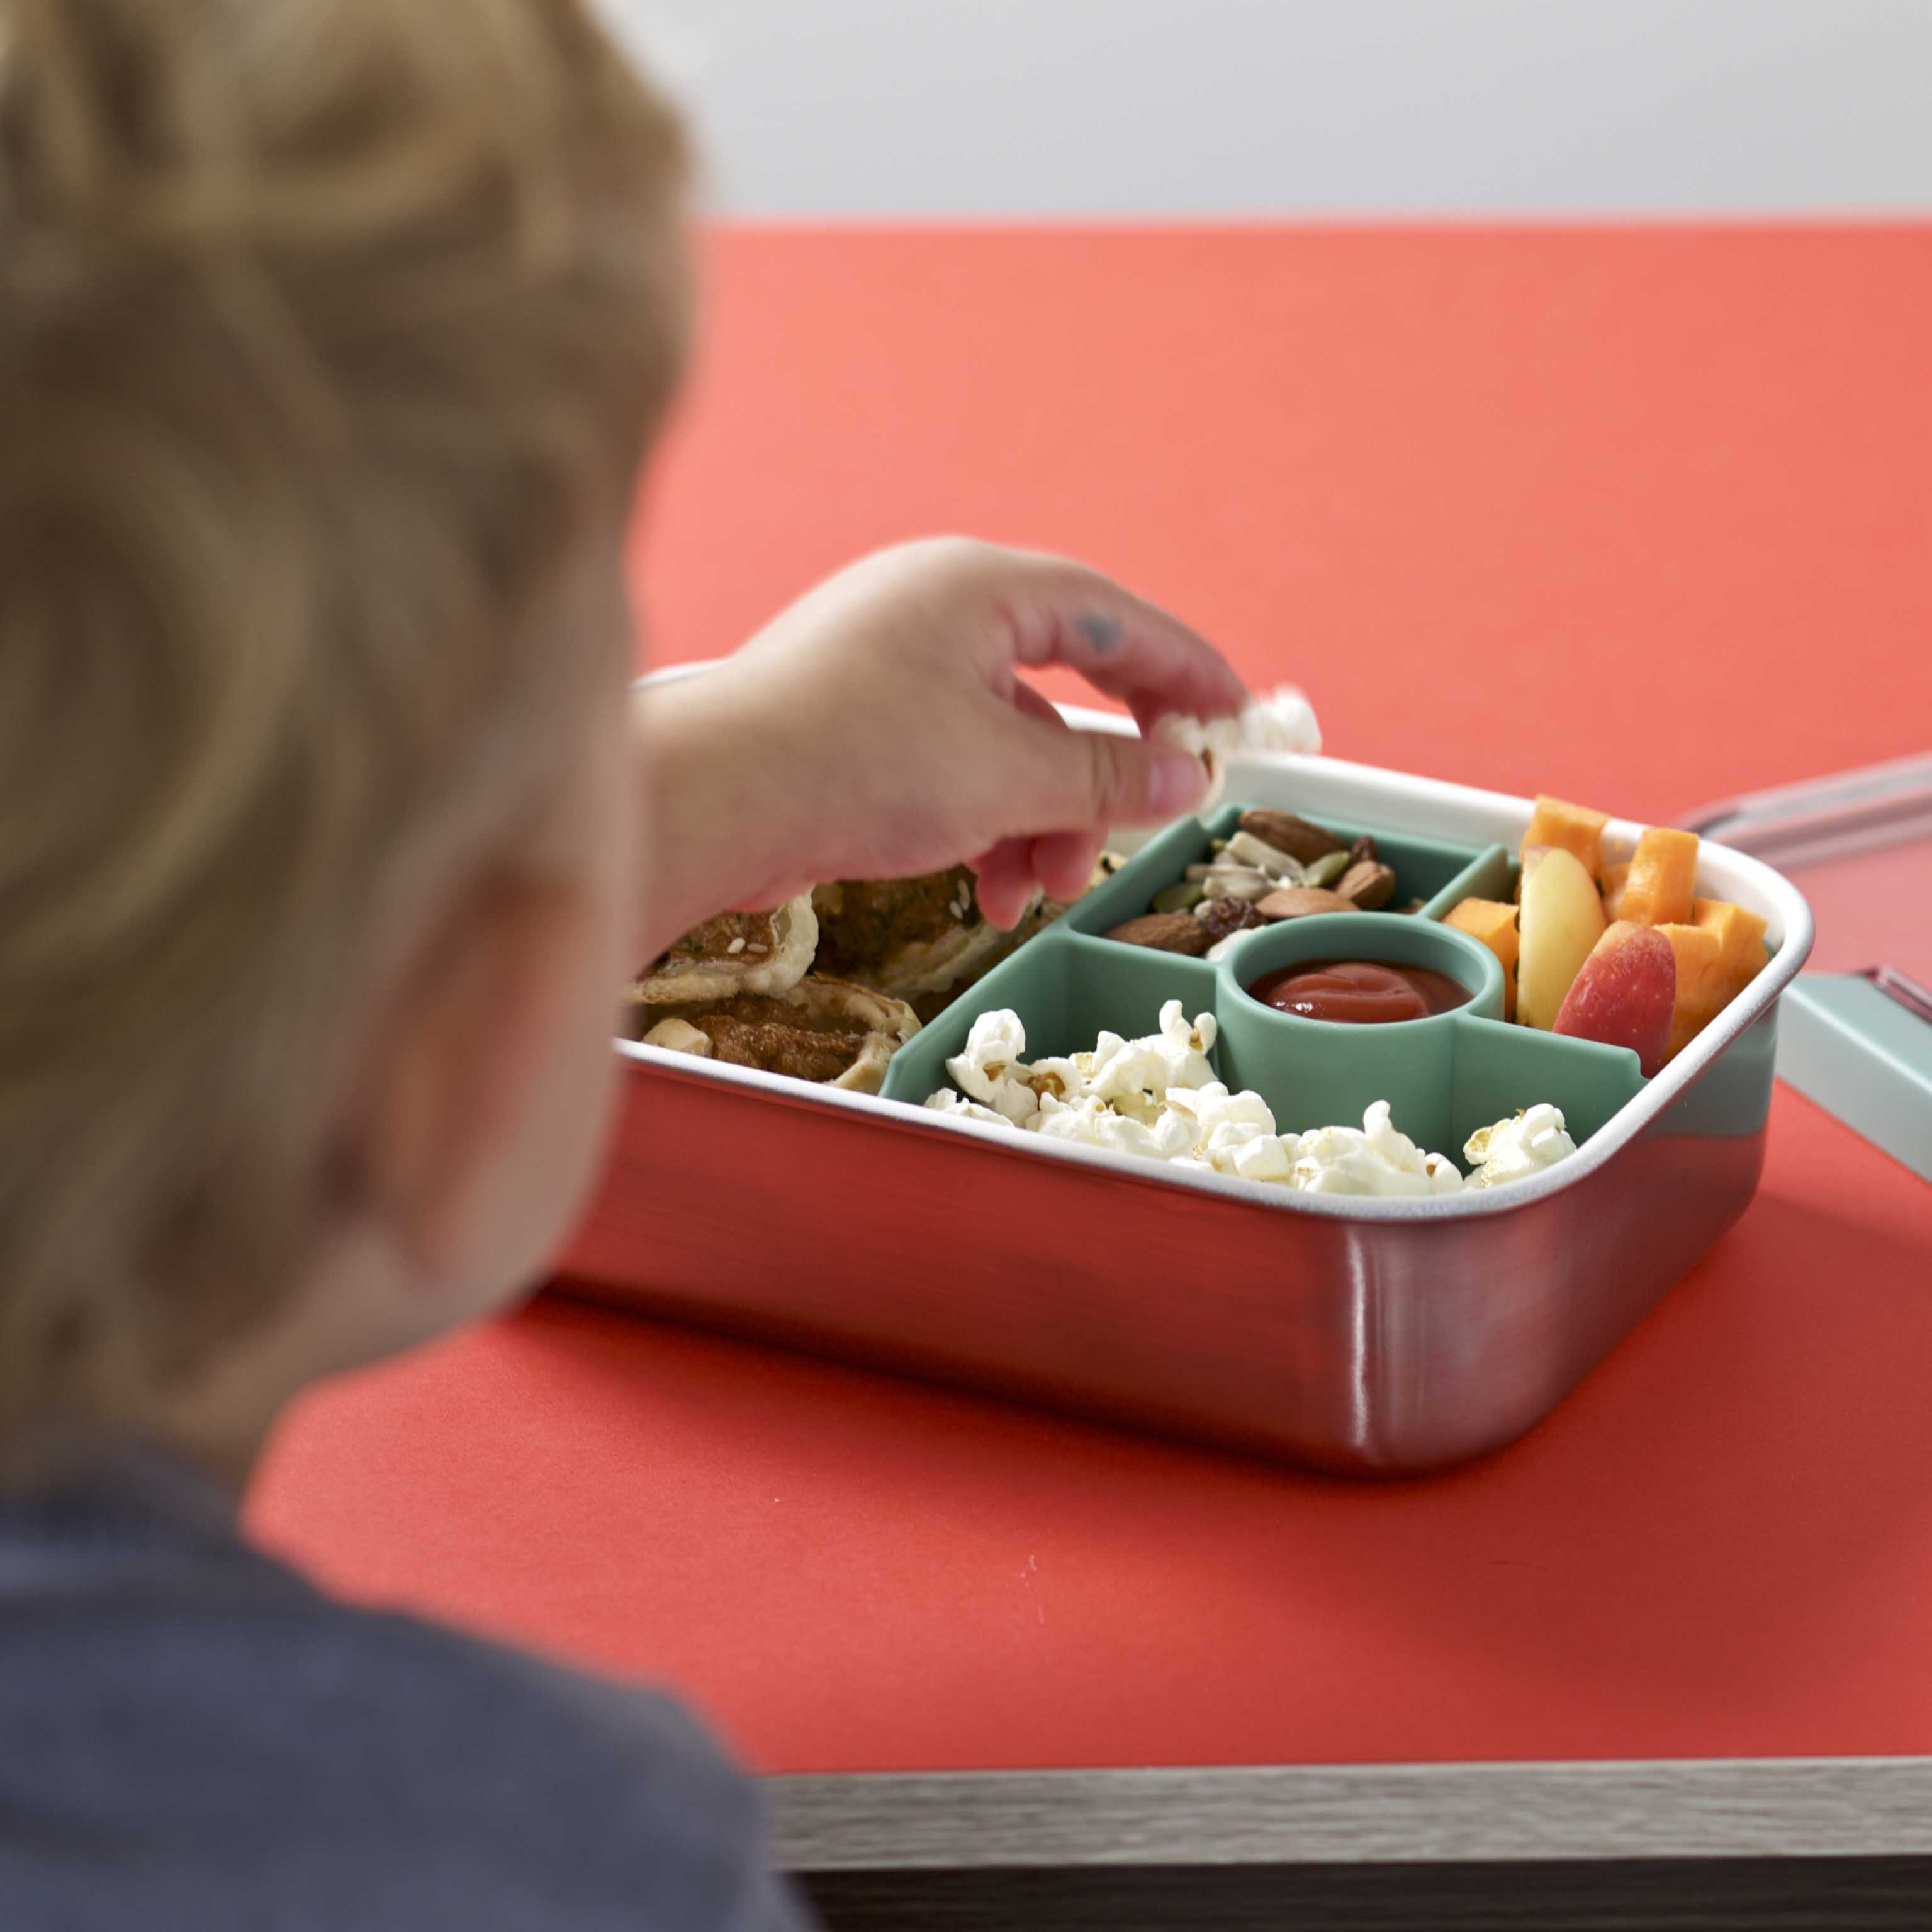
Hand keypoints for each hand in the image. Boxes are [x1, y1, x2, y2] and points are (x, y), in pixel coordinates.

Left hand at [634, 538, 1246, 950]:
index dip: (1183, 669)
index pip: (1111, 616)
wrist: (710, 805)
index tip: (1233, 716)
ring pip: (1006, 744)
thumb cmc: (852, 764)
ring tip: (1034, 891)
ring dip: (1038, 824)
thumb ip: (1106, 775)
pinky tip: (981, 894)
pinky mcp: (857, 725)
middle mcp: (932, 612)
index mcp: (975, 588)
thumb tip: (1181, 776)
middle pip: (1059, 689)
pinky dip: (982, 828)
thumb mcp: (1007, 775)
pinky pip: (953, 768)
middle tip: (1137, 829)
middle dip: (1095, 780)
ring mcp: (890, 668)